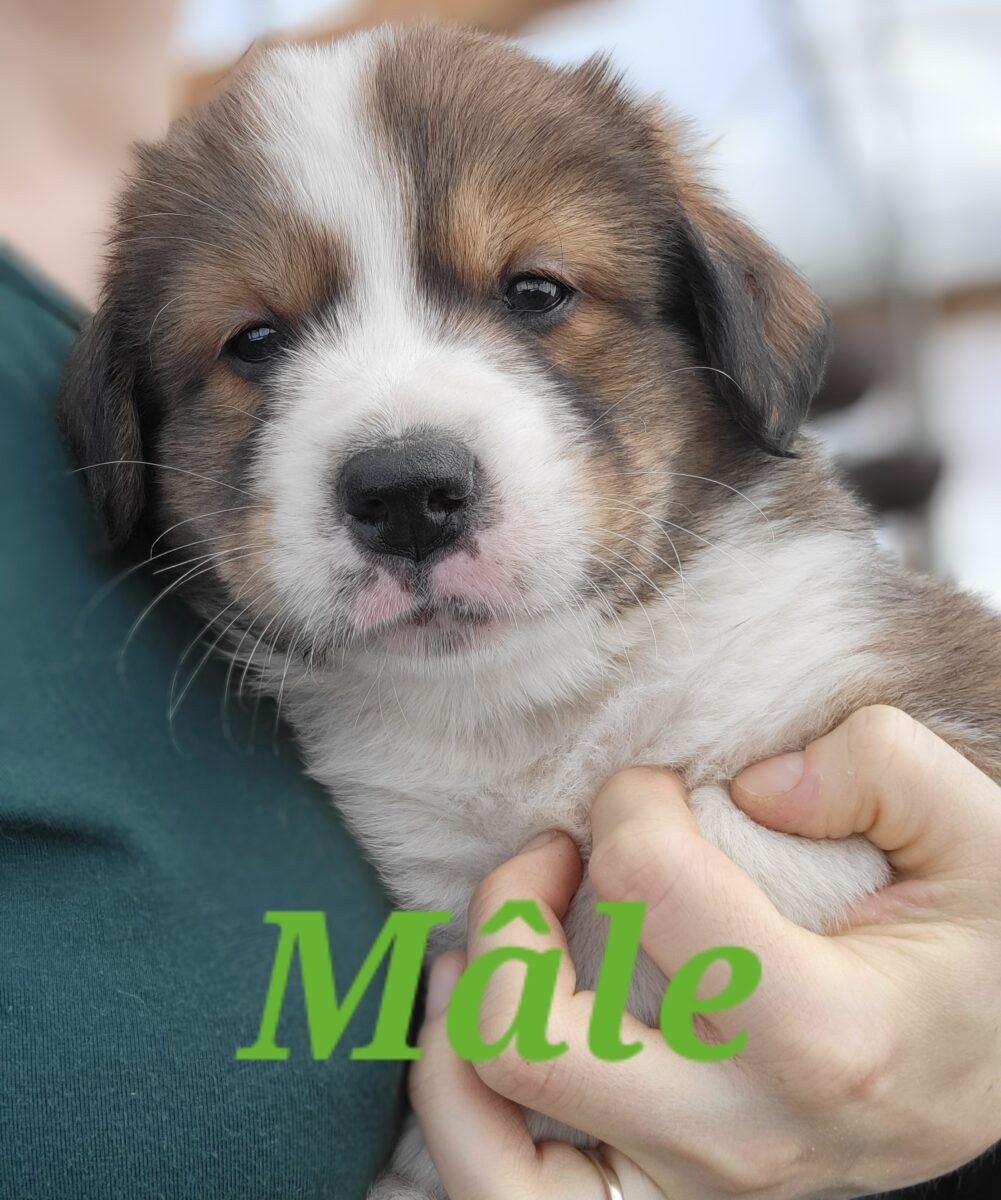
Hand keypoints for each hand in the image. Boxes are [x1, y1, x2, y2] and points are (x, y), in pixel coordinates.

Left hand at [409, 707, 1000, 1197]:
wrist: (996, 1069)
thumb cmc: (981, 955)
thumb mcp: (982, 838)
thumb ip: (880, 770)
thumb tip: (751, 781)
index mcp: (823, 1033)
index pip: (648, 887)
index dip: (626, 802)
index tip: (650, 785)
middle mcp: (739, 1133)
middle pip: (530, 1028)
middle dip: (511, 904)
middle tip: (557, 849)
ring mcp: (688, 1185)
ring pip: (486, 1130)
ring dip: (461, 1012)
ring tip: (490, 935)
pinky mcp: (657, 1198)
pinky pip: (500, 1189)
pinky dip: (457, 1105)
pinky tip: (474, 1022)